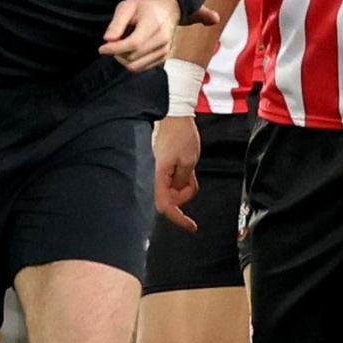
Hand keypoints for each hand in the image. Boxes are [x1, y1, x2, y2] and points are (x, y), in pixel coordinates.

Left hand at [100, 0, 182, 71]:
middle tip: (112, 43)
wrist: (167, 6)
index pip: (133, 44)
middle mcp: (162, 39)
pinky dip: (131, 62)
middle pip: (133, 57)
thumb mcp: (127, 6)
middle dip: (117, 53)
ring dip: (123, 59)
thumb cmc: (146, 5)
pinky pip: (142, 67)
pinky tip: (129, 50)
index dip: (114, 49)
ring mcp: (164, 49)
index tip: (102, 49)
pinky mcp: (163, 57)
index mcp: (154, 23)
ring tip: (120, 46)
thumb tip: (108, 40)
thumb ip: (116, 23)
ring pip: (136, 66)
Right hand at [152, 116, 202, 231]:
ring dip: (184, 183)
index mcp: (157, 176)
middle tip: (191, 176)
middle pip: (170, 200)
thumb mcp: (189, 162)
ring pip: (172, 191)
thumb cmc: (180, 135)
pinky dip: (179, 177)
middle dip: (184, 192)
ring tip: (188, 166)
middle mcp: (151, 176)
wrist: (173, 116)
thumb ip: (183, 182)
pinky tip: (183, 164)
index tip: (191, 226)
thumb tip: (179, 192)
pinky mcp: (156, 169)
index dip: (179, 219)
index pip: (166, 207)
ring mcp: (153, 173)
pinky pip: (170, 181)